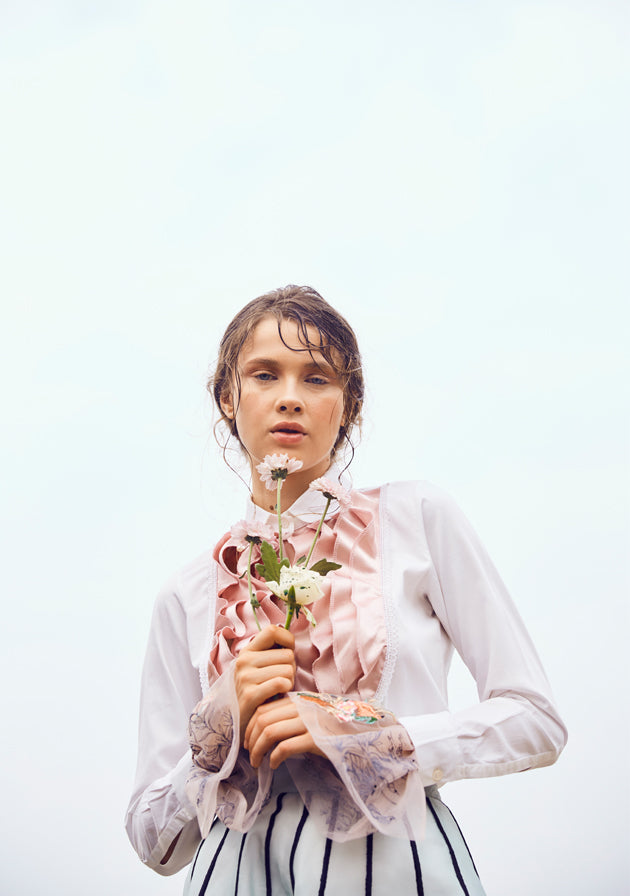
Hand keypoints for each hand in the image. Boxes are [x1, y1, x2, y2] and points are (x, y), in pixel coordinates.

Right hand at [233, 625, 295, 744]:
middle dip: (291, 667)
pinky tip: (280, 694)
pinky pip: (281, 683)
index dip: (287, 640)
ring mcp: (246, 677)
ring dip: (290, 681)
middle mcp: (244, 660)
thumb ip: (272, 652)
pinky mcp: (251, 694)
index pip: (273, 630)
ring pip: (288, 669)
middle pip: (287, 654)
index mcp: (248, 650)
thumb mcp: (259, 667)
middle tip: (282, 679)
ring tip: (279, 688)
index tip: (287, 653)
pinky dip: (286, 688)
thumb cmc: (257, 691)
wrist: (237, 721)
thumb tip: (290, 639)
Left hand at [244, 696, 324, 768]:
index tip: (248, 742)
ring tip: (257, 762)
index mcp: (296, 700)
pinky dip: (274, 758)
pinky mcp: (314, 739)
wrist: (359, 732)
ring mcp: (307, 722)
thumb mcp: (310, 713)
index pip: (263, 709)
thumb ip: (291, 714)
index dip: (250, 727)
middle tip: (250, 756)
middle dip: (251, 740)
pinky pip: (285, 747)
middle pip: (263, 720)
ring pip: (270, 733)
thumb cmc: (331, 726)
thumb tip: (264, 729)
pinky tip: (274, 765)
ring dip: (258, 751)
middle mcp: (300, 708)